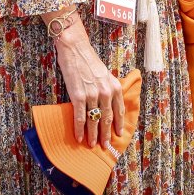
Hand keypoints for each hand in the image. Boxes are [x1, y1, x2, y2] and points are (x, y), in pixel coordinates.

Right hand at [47, 13, 123, 146]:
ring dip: (93, 135)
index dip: (118, 124)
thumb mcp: (105, 74)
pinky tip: (79, 137)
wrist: (75, 48)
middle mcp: (106, 92)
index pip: (119, 111)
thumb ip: (108, 89)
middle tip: (104, 145)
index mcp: (115, 87)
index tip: (118, 135)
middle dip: (106, 134)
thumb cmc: (88, 60)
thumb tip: (106, 105)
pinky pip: (81, 117)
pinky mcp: (78, 96)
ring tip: (92, 145)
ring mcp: (92, 95)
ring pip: (94, 121)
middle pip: (107, 119)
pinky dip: (80, 129)